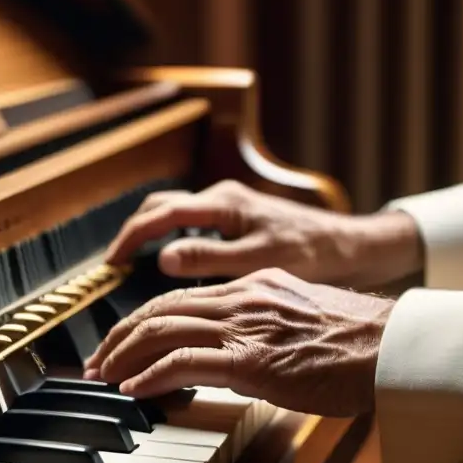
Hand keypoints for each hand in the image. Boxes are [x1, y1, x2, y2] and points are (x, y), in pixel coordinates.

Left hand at [84, 268, 394, 416]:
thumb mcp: (300, 318)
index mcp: (251, 286)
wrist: (395, 348)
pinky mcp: (253, 361)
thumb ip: (261, 325)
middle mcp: (241, 298)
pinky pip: (185, 363)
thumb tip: (232, 353)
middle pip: (158, 309)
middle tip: (95, 364)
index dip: (139, 320)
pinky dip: (151, 376)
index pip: (176, 297)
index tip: (118, 342)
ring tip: (102, 379)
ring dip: (123, 357)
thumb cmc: (358, 343)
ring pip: (162, 330)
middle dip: (118, 337)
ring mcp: (245, 327)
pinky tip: (133, 391)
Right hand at [106, 180, 421, 287]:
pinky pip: (191, 221)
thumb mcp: (261, 260)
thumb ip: (211, 258)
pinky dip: (170, 236)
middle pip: (160, 206)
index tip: (111, 263)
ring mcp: (230, 206)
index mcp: (224, 203)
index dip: (130, 238)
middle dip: (132, 232)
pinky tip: (169, 262)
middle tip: (113, 264)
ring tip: (131, 263)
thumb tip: (164, 259)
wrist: (352, 247)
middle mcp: (222, 198)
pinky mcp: (238, 218)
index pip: (160, 214)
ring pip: (174, 211)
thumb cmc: (314, 253)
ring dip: (149, 232)